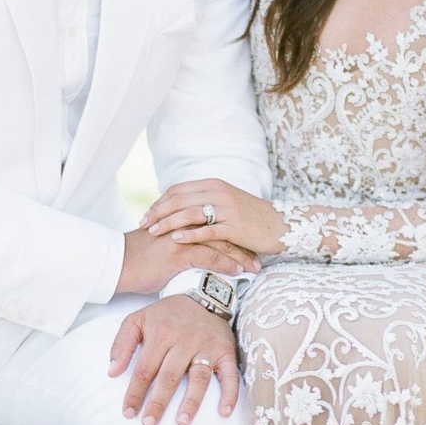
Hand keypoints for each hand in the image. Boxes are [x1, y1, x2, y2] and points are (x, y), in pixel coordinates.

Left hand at [108, 295, 240, 424]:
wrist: (202, 295)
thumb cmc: (167, 314)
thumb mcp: (138, 319)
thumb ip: (122, 344)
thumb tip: (112, 372)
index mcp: (161, 333)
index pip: (145, 369)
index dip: (135, 392)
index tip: (128, 412)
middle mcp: (185, 341)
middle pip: (170, 376)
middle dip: (158, 402)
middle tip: (149, 423)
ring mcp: (207, 347)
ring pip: (199, 377)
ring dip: (191, 401)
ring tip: (182, 421)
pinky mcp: (225, 351)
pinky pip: (230, 374)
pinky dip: (229, 393)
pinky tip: (224, 411)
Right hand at [115, 226, 260, 295]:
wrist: (118, 264)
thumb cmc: (139, 257)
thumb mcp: (163, 242)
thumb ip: (181, 238)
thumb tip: (197, 249)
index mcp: (182, 216)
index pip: (216, 220)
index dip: (234, 231)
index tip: (250, 243)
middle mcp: (184, 221)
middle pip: (222, 228)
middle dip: (243, 242)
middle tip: (260, 255)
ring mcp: (182, 236)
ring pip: (220, 242)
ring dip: (240, 255)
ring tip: (255, 267)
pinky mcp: (178, 251)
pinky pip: (209, 256)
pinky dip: (226, 264)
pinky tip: (238, 272)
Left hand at [141, 178, 286, 256]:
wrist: (282, 225)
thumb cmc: (252, 217)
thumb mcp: (227, 202)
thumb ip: (205, 201)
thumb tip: (179, 208)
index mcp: (214, 185)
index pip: (178, 190)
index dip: (160, 202)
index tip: (146, 214)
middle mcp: (219, 192)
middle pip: (180, 199)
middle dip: (158, 212)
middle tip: (143, 225)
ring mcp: (228, 209)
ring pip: (190, 212)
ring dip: (168, 222)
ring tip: (153, 232)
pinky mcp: (235, 226)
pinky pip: (208, 229)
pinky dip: (190, 234)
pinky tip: (176, 239)